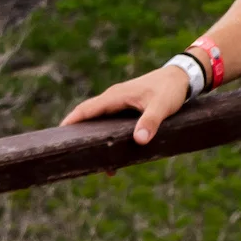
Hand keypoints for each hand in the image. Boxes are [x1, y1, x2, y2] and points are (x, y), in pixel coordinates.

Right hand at [62, 63, 193, 147]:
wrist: (182, 77)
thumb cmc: (170, 90)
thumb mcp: (162, 106)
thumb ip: (150, 122)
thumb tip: (139, 141)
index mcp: (116, 96)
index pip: (87, 109)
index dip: (72, 121)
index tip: (58, 135)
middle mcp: (113, 98)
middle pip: (89, 116)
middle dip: (79, 134)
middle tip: (71, 154)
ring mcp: (119, 102)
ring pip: (99, 121)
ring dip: (94, 138)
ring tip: (94, 163)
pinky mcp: (126, 107)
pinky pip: (110, 122)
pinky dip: (107, 137)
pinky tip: (113, 157)